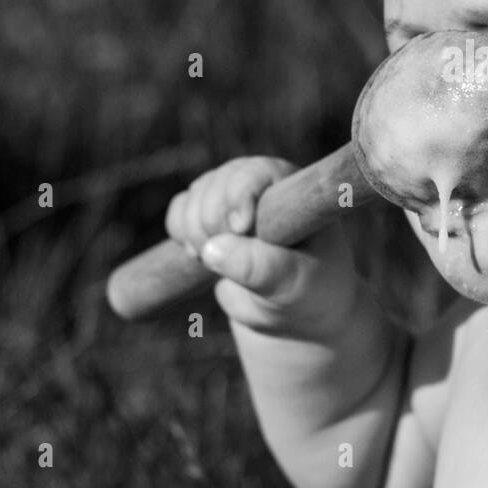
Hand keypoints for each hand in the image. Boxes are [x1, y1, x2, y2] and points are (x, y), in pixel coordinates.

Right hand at [164, 156, 362, 338]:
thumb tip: (212, 249)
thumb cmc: (307, 293)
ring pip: (195, 195)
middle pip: (218, 184)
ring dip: (194, 231)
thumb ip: (260, 268)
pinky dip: (180, 231)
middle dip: (212, 223)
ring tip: (215, 265)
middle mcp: (262, 186)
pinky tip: (198, 255)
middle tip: (228, 260)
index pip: (257, 174)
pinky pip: (180, 209)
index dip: (239, 195)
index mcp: (292, 191)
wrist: (291, 313)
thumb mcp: (293, 286)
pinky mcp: (208, 215)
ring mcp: (233, 199)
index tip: (240, 228)